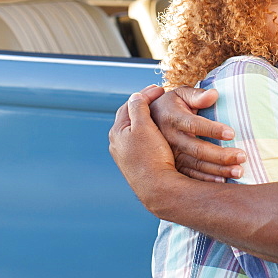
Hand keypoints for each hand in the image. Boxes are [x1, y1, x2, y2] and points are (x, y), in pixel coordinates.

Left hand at [108, 86, 182, 213]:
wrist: (156, 187)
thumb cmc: (150, 156)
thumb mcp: (144, 126)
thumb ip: (138, 108)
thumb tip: (135, 95)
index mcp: (118, 131)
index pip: (129, 105)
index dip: (144, 95)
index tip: (159, 89)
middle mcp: (118, 143)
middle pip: (130, 117)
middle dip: (143, 105)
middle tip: (157, 96)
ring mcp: (126, 155)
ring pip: (135, 130)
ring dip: (146, 118)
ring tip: (158, 111)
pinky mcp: (136, 163)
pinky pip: (141, 141)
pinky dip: (148, 131)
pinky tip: (159, 132)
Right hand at [151, 86, 245, 181]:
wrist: (149, 121)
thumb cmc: (173, 104)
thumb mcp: (181, 94)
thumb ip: (197, 95)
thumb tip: (214, 94)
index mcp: (173, 118)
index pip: (194, 125)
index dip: (212, 130)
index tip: (232, 134)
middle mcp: (170, 138)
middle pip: (197, 149)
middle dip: (220, 155)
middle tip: (242, 157)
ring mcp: (171, 154)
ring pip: (196, 165)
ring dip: (218, 170)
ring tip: (238, 172)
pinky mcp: (173, 165)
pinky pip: (190, 175)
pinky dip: (206, 180)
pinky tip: (222, 182)